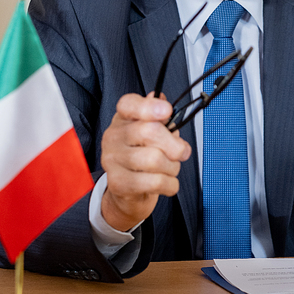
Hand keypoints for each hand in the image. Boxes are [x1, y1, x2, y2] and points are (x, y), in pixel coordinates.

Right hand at [100, 92, 190, 231]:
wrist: (128, 189)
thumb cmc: (144, 156)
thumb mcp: (155, 133)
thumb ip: (164, 120)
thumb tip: (167, 108)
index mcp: (123, 118)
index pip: (129, 104)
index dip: (149, 106)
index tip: (167, 111)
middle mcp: (114, 136)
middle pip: (149, 131)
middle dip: (174, 145)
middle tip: (181, 152)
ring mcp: (112, 159)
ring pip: (155, 159)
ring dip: (173, 167)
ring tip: (170, 169)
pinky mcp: (117, 182)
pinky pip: (155, 182)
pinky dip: (170, 184)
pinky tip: (167, 183)